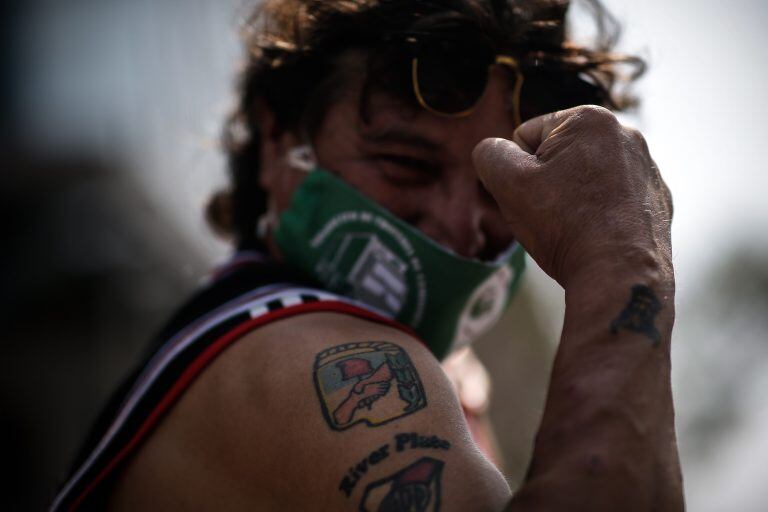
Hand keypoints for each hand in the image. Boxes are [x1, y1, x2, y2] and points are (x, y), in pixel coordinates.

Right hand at [473, 106, 672, 287]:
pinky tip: (598, 237)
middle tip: (552, 216)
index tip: (535, 197)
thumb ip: (490, 154)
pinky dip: (602, 214)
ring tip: (575, 229)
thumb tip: (493, 150)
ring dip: (573, 198)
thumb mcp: (508, 183)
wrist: (619, 275)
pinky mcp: (657, 200)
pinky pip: (614, 199)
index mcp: (591, 119)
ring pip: (586, 178)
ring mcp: (647, 168)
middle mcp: (627, 134)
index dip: (518, 171)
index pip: (526, 136)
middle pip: (558, 156)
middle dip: (547, 182)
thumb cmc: (564, 226)